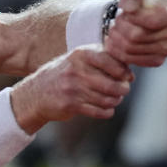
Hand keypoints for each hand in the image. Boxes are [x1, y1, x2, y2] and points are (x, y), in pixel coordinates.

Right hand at [10, 45, 132, 132]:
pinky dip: (107, 112)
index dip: (124, 70)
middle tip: (123, 90)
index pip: (110, 61)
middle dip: (123, 89)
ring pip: (107, 99)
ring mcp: (73, 89)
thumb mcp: (78, 60)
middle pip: (112, 84)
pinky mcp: (71, 105)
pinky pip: (99, 111)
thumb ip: (101, 60)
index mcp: (80, 55)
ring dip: (115, 101)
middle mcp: (76, 70)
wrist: (36, 93)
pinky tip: (106, 109)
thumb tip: (130, 70)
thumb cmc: (65, 75)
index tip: (128, 76)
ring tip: (114, 99)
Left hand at [105, 0, 166, 66]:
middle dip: (120, 26)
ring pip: (132, 48)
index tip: (125, 11)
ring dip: (116, 37)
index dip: (133, 17)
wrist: (139, 14)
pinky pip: (132, 59)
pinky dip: (118, 50)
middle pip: (139, 36)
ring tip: (114, 28)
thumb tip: (132, 1)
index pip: (153, 21)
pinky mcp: (157, 60)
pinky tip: (115, 40)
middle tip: (115, 20)